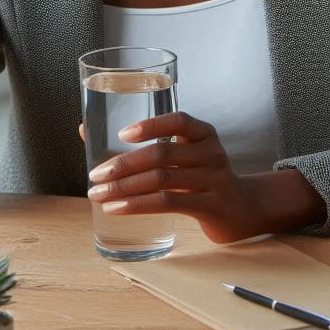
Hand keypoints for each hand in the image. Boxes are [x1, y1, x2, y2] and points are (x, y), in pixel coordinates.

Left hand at [84, 111, 323, 242]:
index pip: (178, 120)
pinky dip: (138, 205)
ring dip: (125, 188)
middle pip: (162, 154)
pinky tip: (117, 208)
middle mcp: (211, 152)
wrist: (243, 209)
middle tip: (96, 175)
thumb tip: (85, 131)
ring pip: (162, 180)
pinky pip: (169, 203)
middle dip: (124, 164)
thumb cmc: (201, 177)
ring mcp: (213, 180)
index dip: (150, 126)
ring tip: (99, 194)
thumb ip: (147, 144)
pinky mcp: (211, 206)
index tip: (121, 135)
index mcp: (203, 133)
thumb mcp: (183, 156)